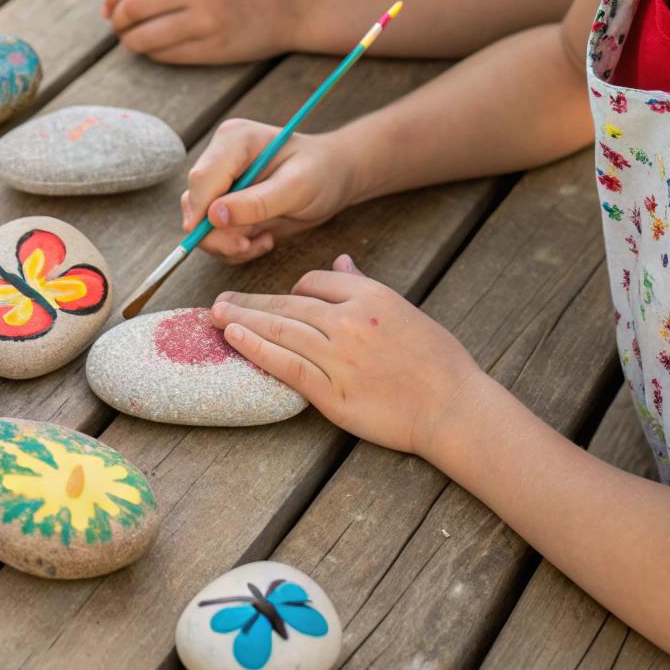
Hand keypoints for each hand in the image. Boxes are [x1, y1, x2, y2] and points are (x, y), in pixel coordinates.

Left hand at [104, 0, 302, 63]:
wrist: (296, 0)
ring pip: (144, 37)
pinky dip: (154, 54)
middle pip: (132, 9)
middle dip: (118, 22)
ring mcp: (204, 19)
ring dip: (131, 42)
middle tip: (119, 27)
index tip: (111, 9)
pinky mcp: (213, 47)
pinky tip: (158, 49)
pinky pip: (167, 55)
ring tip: (134, 41)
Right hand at [181, 119, 348, 261]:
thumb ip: (257, 203)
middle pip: (195, 202)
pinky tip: (262, 239)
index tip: (220, 239)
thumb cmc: (321, 172)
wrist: (333, 178)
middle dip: (219, 233)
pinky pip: (214, 234)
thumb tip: (214, 216)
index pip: (203, 177)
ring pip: (200, 223)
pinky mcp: (224, 204)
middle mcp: (220, 158)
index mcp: (235, 140)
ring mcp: (220, 182)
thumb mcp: (297, 187)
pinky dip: (234, 246)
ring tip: (263, 240)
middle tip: (249, 245)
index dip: (202, 211)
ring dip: (229, 243)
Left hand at [210, 256, 487, 458]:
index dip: (291, 289)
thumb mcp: (404, 310)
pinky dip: (256, 349)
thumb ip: (366, 287)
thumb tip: (340, 262)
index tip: (276, 298)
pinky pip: (286, 365)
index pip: (315, 281)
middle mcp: (349, 321)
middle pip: (289, 303)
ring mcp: (338, 357)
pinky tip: (234, 339)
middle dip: (251, 302)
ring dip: (242, 320)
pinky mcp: (332, 393)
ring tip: (216, 315)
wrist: (453, 406)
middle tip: (221, 300)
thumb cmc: (438, 361)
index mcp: (369, 296)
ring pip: (280, 330)